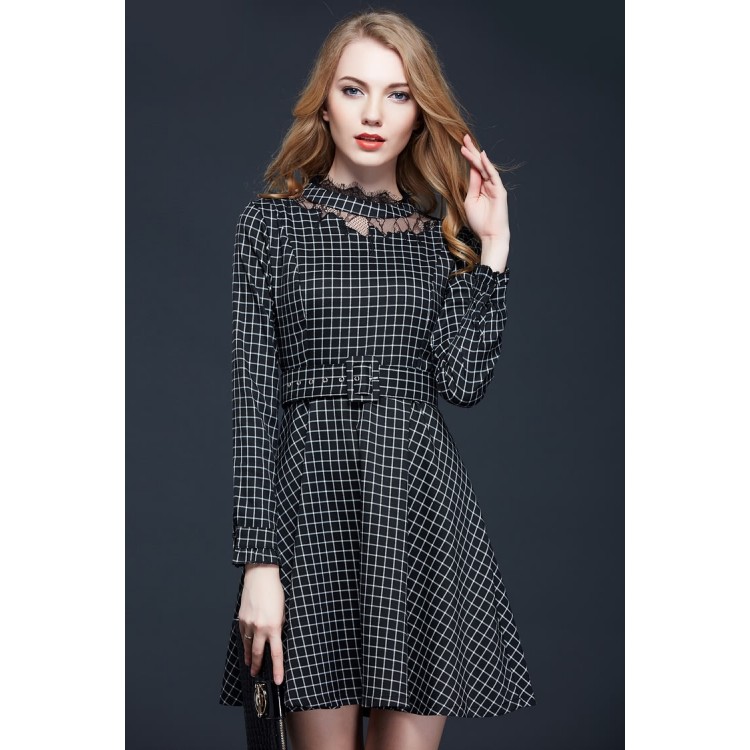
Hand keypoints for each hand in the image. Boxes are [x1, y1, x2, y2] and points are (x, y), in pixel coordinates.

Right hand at [238, 565, 285, 684]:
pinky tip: (246, 646)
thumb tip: (277, 638)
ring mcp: (249, 624)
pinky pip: (243, 635)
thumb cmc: (275, 592)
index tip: (277, 681)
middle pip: (259, 654)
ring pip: (249, 646)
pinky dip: (245, 642)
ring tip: (250, 664)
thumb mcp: (284, 611)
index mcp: (274, 627)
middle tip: (257, 675)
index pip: (277, 654)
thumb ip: (280, 626)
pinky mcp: (241, 619)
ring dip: (250, 657)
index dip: (277, 669)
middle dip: (258, 666)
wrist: (260, 576)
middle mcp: (260, 628)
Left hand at [460, 133, 509, 241]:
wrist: (490, 235)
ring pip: (485, 168)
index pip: (474, 168)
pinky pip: (493, 176)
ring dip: (476, 156)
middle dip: (472, 151)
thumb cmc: (479, 222)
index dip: (469, 157)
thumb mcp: (470, 201)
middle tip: (464, 137)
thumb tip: (472, 170)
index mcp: (481, 187)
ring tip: (466, 145)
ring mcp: (495, 187)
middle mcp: (488, 184)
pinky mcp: (499, 191)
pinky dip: (487, 166)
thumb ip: (472, 185)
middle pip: (480, 164)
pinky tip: (482, 157)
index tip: (461, 145)